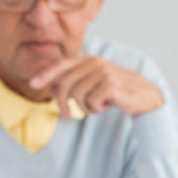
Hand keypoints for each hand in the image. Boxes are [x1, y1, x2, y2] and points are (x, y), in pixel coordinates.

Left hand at [29, 56, 163, 118]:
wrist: (145, 96)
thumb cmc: (119, 92)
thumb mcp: (94, 87)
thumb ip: (75, 85)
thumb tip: (51, 90)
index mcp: (89, 60)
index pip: (62, 65)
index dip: (46, 74)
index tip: (32, 84)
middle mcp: (94, 63)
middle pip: (66, 84)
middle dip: (63, 103)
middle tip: (65, 116)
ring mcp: (102, 72)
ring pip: (77, 95)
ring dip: (85, 107)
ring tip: (96, 107)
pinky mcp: (110, 85)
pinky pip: (91, 102)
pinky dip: (96, 109)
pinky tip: (107, 106)